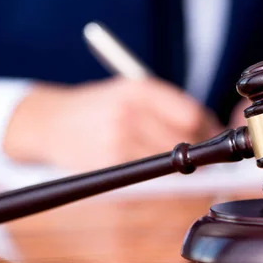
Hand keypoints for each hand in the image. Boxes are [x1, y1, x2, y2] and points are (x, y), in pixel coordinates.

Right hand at [3, 77, 222, 170]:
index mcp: (138, 90)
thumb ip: (166, 104)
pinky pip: (149, 172)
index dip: (207, 127)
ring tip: (179, 158)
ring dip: (181, 162)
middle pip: (185, 138)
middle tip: (204, 151)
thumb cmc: (98, 105)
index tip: (211, 133)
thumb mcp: (129, 91)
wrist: (51, 121)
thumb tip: (206, 127)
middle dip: (200, 146)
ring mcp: (119, 139)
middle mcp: (130, 113)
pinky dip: (158, 170)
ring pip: (169, 158)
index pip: (190, 114)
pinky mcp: (110, 163)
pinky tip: (153, 163)